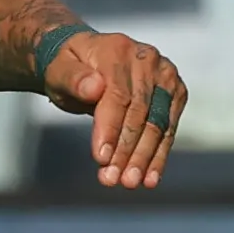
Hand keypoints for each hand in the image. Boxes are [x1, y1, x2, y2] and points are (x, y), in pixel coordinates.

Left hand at [41, 29, 185, 186]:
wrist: (86, 60)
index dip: (111, 128)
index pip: (118, 95)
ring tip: (130, 183)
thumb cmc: (68, 68)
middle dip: (127, 150)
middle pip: (141, 113)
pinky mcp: (175, 94)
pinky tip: (150, 179)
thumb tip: (93, 88)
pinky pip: (168, 130)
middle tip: (113, 180)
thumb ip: (71, 77)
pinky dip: (158, 156)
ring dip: (144, 158)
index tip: (100, 158)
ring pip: (158, 124)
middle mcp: (147, 59)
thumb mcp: (58, 70)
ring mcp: (165, 76)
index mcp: (118, 49)